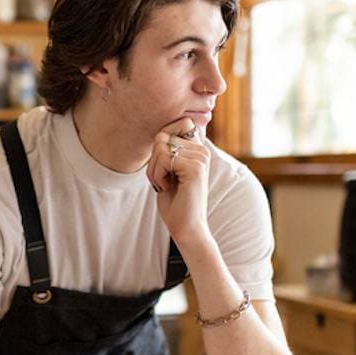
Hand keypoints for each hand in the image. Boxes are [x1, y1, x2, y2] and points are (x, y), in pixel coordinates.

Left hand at [145, 118, 210, 245]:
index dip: (160, 142)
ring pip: (161, 147)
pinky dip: (157, 175)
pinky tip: (167, 188)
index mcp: (198, 150)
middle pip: (162, 137)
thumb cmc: (175, 203)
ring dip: (155, 170)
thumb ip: (165, 151)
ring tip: (166, 186)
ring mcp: (200, 158)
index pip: (173, 126)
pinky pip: (164, 158)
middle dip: (153, 161)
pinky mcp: (195, 167)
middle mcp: (202, 151)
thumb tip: (160, 134)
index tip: (164, 168)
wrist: (186, 228)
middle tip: (162, 181)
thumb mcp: (166, 171)